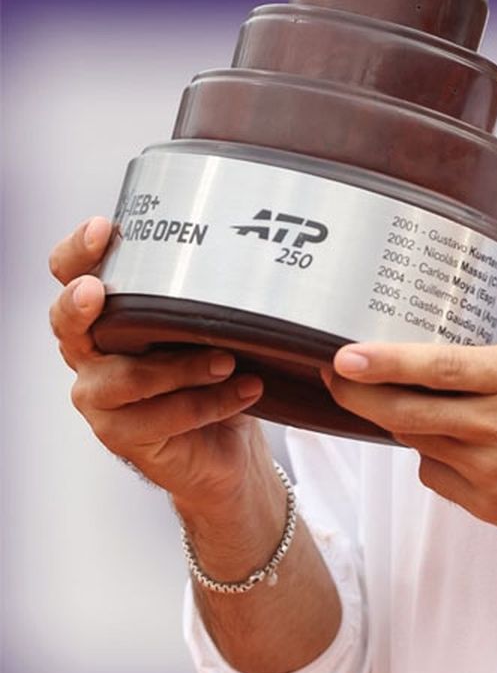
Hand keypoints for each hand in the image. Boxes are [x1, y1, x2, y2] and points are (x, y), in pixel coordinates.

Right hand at [49, 216, 267, 511]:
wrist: (227, 444)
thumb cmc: (214, 370)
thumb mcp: (211, 323)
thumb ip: (211, 293)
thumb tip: (253, 252)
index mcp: (107, 312)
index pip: (71, 273)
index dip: (78, 251)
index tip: (103, 228)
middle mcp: (91, 352)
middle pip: (67, 321)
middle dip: (81, 302)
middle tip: (98, 291)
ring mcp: (99, 396)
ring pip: (128, 377)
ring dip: (182, 367)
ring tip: (228, 360)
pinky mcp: (120, 435)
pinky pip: (161, 417)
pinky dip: (209, 402)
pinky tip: (246, 390)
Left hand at [325, 341, 496, 571]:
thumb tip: (482, 356)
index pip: (433, 366)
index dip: (381, 362)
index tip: (342, 355)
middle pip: (403, 411)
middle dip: (358, 396)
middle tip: (336, 379)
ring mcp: (493, 470)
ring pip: (418, 443)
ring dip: (399, 425)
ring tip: (390, 406)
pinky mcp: (494, 507)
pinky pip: (441, 478)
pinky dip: (435, 460)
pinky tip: (450, 449)